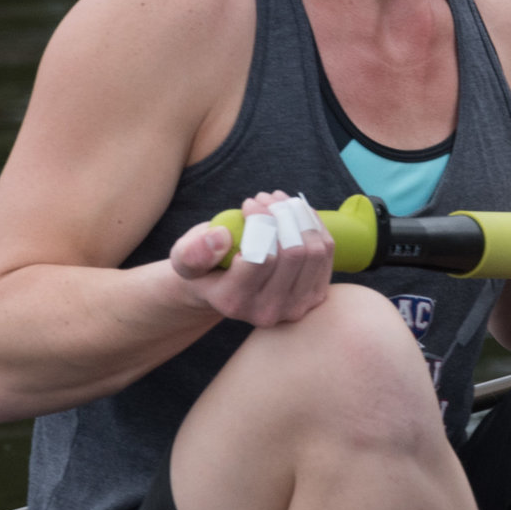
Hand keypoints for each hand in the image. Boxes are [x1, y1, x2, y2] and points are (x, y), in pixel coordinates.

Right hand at [164, 189, 334, 326]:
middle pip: (293, 253)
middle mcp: (268, 312)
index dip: (260, 222)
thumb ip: (193, 252)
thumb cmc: (203, 267)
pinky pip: (326, 251)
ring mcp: (296, 307)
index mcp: (234, 303)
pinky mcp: (316, 295)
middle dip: (282, 214)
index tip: (248, 203)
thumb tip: (220, 238)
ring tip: (278, 201)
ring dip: (299, 216)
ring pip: (314, 250)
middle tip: (265, 197)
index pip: (262, 258)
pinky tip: (296, 212)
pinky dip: (314, 224)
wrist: (224, 286)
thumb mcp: (184, 257)